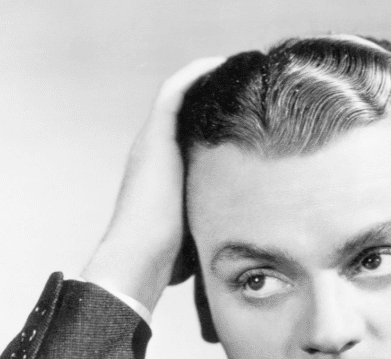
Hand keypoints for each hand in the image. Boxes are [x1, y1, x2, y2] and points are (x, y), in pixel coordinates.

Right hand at [81, 57, 223, 311]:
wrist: (139, 261)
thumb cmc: (167, 260)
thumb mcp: (196, 233)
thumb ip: (212, 226)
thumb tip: (240, 243)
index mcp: (164, 174)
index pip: (189, 135)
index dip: (214, 120)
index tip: (247, 114)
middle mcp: (155, 152)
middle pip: (186, 111)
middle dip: (216, 96)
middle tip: (251, 87)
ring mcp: (152, 142)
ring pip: (180, 94)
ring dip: (208, 79)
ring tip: (242, 70)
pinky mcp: (155, 136)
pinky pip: (175, 90)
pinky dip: (197, 74)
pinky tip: (224, 65)